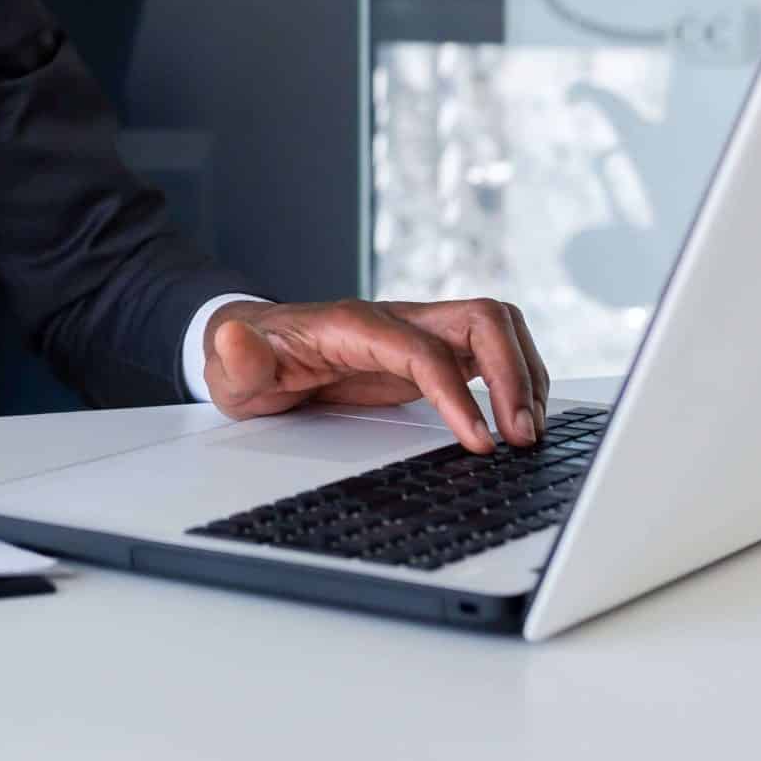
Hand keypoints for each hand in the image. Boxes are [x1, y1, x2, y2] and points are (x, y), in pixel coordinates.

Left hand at [203, 297, 550, 452]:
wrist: (254, 347)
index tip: (479, 440)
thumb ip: (238, 358)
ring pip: (495, 329)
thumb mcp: (231, 366)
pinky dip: (515, 380)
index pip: (422, 350)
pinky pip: (489, 352)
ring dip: (524, 375)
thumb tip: (232, 339)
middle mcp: (396, 320)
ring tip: (529, 434)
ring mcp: (417, 333)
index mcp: (354, 325)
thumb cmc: (251, 357)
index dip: (457, 392)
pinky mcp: (429, 352)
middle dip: (513, 374)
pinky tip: (517, 421)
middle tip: (522, 437)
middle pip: (480, 319)